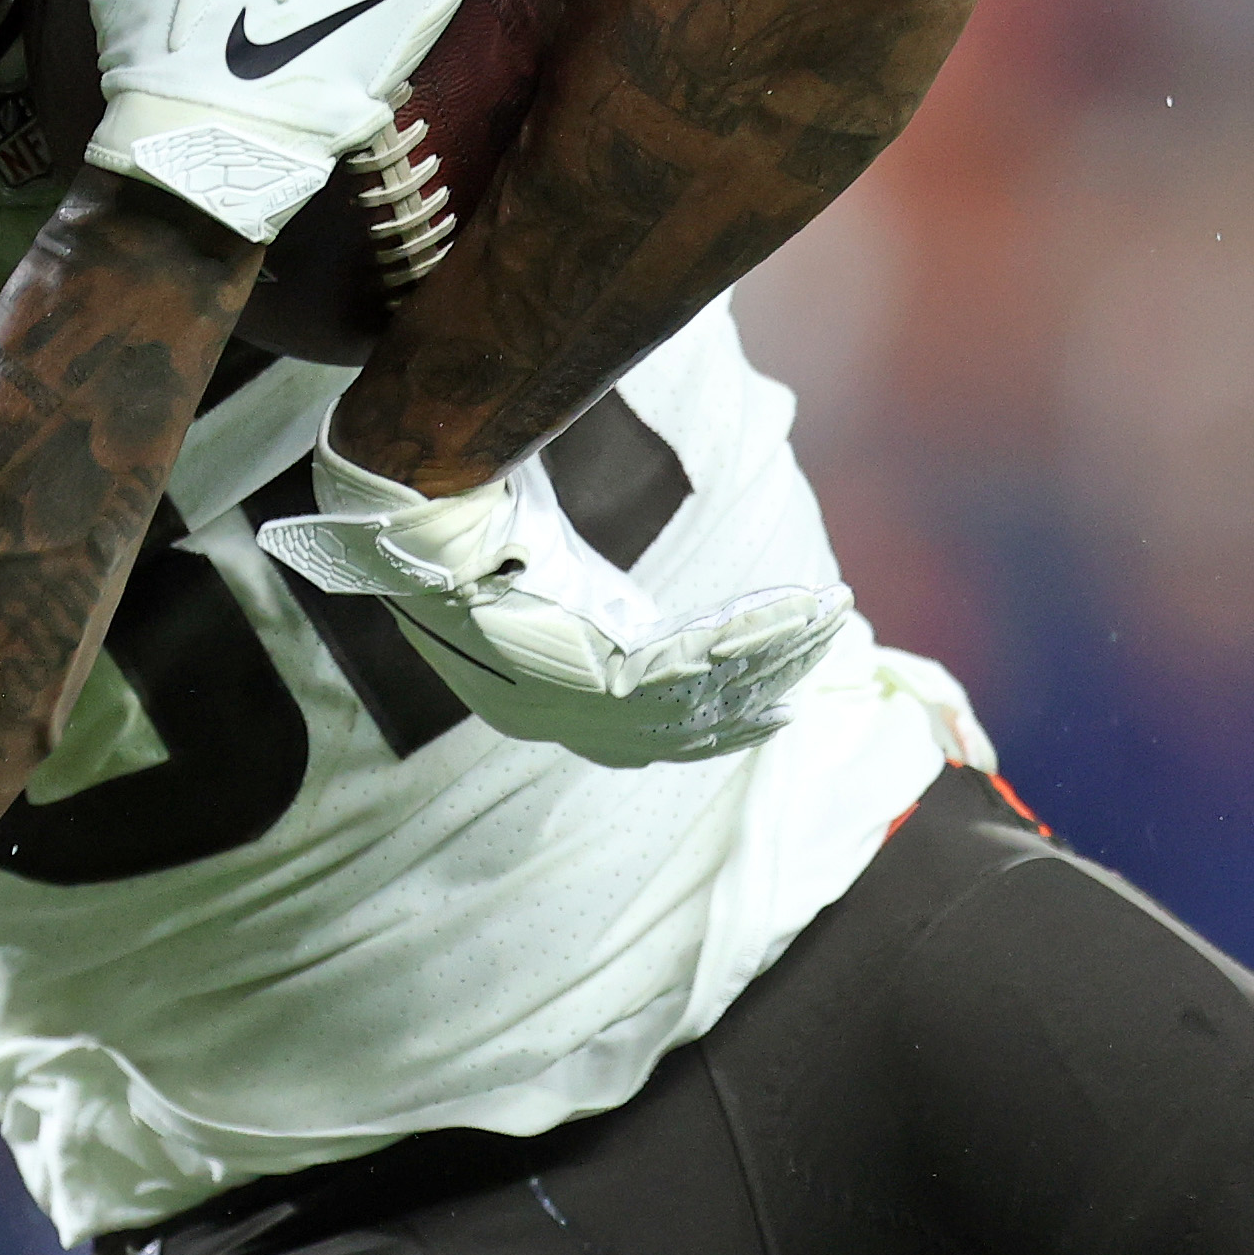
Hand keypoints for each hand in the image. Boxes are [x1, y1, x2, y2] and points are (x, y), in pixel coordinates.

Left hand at [254, 433, 850, 764]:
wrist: (424, 523)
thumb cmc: (474, 538)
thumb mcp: (548, 588)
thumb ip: (597, 613)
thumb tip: (629, 611)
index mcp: (546, 703)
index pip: (646, 732)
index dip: (713, 725)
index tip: (769, 707)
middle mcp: (561, 719)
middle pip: (688, 721)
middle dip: (762, 687)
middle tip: (819, 661)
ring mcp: (576, 704)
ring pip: (705, 691)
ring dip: (775, 652)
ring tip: (828, 618)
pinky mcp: (594, 672)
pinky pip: (695, 662)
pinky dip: (754, 634)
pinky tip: (797, 608)